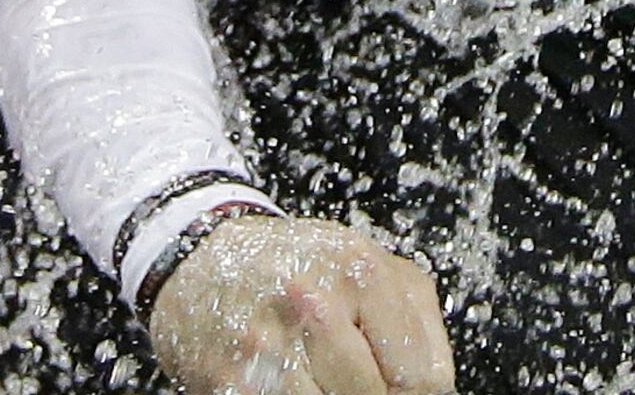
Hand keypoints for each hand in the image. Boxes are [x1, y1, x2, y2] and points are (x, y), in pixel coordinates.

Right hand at [147, 216, 451, 394]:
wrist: (198, 254)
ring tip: (327, 380)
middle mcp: (313, 303)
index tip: (400, 389)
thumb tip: (435, 389)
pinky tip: (300, 382)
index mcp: (361, 271)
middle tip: (358, 381)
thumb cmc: (296, 263)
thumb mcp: (368, 267)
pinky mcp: (232, 379)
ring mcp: (268, 345)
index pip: (419, 378)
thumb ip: (415, 322)